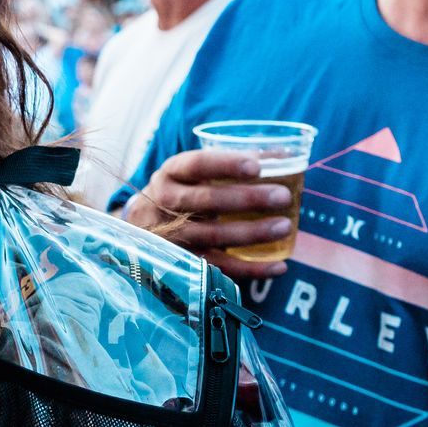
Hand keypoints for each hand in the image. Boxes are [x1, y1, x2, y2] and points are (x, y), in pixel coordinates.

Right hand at [120, 149, 294, 280]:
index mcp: (171, 173)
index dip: (226, 164)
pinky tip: (279, 265)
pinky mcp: (183, 263)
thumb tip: (284, 156)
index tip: (256, 166)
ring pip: (214, 235)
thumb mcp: (191, 173)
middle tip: (282, 196)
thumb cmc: (181, 192)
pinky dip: (252, 269)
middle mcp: (165, 202)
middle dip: (247, 198)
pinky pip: (220, 268)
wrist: (142, 225)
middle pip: (207, 200)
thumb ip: (230, 166)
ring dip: (253, 232)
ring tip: (285, 226)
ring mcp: (172, 234)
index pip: (197, 164)